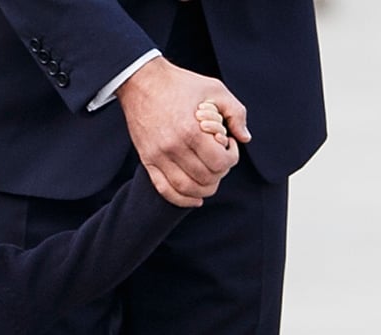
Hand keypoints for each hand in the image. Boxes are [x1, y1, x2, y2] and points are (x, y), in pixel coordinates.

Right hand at [116, 57, 248, 206]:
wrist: (142, 83)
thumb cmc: (181, 84)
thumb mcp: (215, 89)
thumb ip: (235, 112)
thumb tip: (245, 137)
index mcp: (191, 130)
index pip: (220, 162)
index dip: (232, 158)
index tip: (229, 145)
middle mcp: (174, 147)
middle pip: (206, 178)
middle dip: (220, 172)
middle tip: (220, 158)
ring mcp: (159, 157)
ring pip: (187, 188)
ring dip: (205, 189)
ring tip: (211, 177)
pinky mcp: (148, 161)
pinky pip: (165, 190)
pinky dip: (183, 200)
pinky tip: (195, 199)